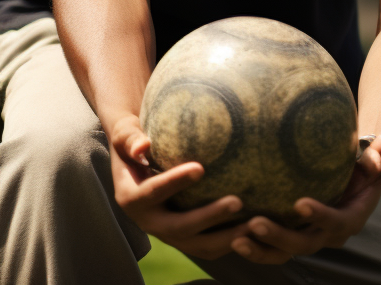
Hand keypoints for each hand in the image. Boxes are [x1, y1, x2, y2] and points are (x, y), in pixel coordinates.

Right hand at [107, 113, 248, 258]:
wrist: (136, 159)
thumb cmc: (133, 138)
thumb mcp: (126, 134)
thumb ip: (130, 138)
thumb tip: (142, 146)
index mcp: (131, 198)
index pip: (153, 192)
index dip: (175, 182)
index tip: (200, 168)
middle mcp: (148, 222)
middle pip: (179, 227)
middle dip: (209, 217)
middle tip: (237, 201)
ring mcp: (167, 233)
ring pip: (197, 245)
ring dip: (227, 237)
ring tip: (255, 222)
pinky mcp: (184, 237)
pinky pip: (208, 246)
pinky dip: (231, 241)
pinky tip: (254, 229)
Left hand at [229, 133, 380, 264]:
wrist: (355, 176)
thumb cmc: (364, 160)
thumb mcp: (375, 156)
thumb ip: (380, 153)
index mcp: (351, 217)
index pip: (336, 222)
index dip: (320, 216)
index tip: (300, 204)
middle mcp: (329, 234)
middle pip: (304, 243)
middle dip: (279, 237)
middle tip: (254, 222)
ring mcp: (309, 237)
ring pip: (284, 252)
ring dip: (261, 248)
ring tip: (236, 237)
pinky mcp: (293, 235)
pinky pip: (273, 246)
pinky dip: (254, 244)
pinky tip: (231, 233)